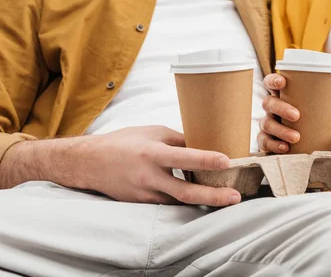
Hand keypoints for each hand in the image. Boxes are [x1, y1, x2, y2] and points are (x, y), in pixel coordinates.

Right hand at [2, 126, 241, 205]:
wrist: (89, 163)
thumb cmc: (123, 142)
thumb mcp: (152, 132)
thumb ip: (178, 140)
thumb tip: (204, 145)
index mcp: (152, 154)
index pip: (183, 158)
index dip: (206, 160)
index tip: (226, 161)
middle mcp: (149, 177)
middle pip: (186, 192)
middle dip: (213, 196)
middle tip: (235, 196)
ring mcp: (146, 194)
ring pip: (180, 201)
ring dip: (203, 199)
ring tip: (226, 196)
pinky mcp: (143, 203)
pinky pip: (169, 202)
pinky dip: (185, 198)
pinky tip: (200, 193)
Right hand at [258, 73, 330, 153]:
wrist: (310, 142)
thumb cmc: (317, 117)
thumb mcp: (329, 107)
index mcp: (284, 94)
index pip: (271, 82)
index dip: (273, 80)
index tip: (282, 82)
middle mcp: (273, 108)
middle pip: (268, 103)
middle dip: (281, 107)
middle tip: (297, 115)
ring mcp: (269, 124)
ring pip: (266, 123)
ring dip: (280, 130)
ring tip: (296, 137)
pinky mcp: (268, 140)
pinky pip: (265, 142)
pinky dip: (274, 145)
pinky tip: (285, 148)